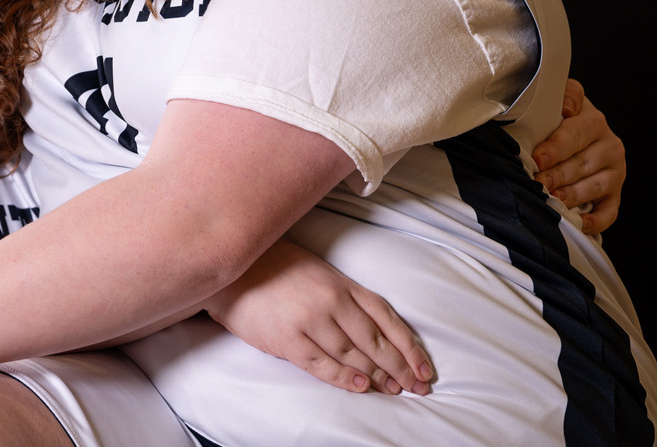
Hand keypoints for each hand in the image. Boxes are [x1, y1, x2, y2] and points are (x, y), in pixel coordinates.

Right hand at [204, 240, 431, 394]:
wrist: (231, 267)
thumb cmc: (274, 267)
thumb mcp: (317, 271)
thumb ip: (344, 296)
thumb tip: (374, 333)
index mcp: (341, 283)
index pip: (385, 318)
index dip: (409, 346)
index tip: (425, 368)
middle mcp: (330, 301)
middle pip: (375, 341)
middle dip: (400, 367)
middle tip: (417, 387)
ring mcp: (309, 320)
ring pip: (353, 356)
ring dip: (376, 376)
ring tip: (393, 390)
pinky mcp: (288, 339)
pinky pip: (322, 364)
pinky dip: (343, 378)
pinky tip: (360, 386)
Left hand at [531, 79, 624, 234]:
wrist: (574, 127)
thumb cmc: (557, 115)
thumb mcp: (558, 97)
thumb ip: (563, 94)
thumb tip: (568, 108)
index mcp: (593, 120)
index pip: (574, 135)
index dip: (555, 148)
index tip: (538, 159)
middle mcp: (609, 145)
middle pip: (583, 163)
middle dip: (558, 175)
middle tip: (537, 183)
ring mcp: (615, 171)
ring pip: (595, 187)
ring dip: (572, 195)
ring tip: (552, 200)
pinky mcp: (616, 193)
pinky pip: (610, 211)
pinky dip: (596, 220)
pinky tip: (580, 223)